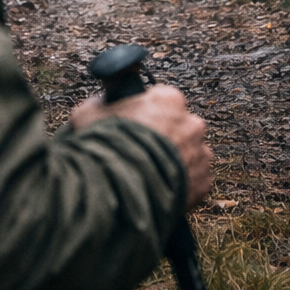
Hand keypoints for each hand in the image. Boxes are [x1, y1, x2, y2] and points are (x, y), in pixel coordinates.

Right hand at [70, 86, 212, 209]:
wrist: (119, 190)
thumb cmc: (106, 148)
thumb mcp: (87, 116)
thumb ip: (97, 105)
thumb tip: (99, 103)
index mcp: (168, 100)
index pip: (162, 99)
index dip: (146, 112)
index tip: (135, 124)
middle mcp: (191, 123)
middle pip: (179, 126)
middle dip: (164, 137)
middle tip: (141, 151)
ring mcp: (200, 154)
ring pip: (189, 153)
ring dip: (174, 161)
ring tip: (149, 173)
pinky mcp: (202, 182)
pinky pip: (193, 180)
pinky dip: (180, 185)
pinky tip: (159, 189)